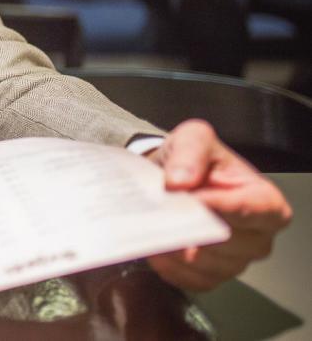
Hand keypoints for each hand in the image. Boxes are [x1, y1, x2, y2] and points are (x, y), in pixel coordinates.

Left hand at [144, 120, 291, 290]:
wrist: (172, 179)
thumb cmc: (193, 160)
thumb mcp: (193, 139)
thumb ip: (190, 152)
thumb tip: (179, 182)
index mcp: (266, 201)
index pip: (255, 210)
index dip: (224, 206)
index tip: (193, 198)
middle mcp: (258, 237)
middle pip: (228, 242)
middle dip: (192, 227)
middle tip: (162, 213)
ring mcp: (235, 261)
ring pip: (206, 264)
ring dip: (175, 247)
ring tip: (154, 226)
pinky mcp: (210, 277)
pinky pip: (190, 280)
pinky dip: (168, 265)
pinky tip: (156, 247)